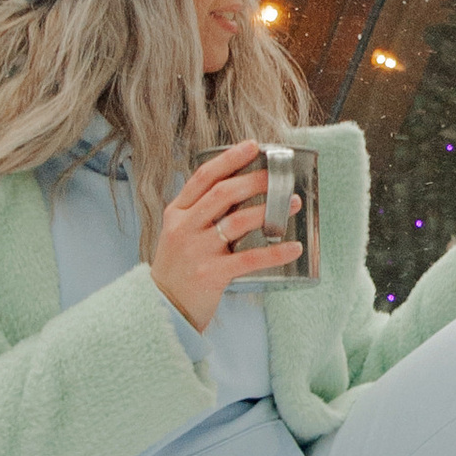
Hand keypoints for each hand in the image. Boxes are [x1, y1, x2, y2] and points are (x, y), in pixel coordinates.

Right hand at [151, 142, 300, 331]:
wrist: (162, 309)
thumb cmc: (178, 268)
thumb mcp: (181, 233)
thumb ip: (204, 212)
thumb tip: (244, 189)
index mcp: (177, 213)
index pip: (203, 177)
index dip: (229, 159)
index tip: (253, 146)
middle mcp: (184, 228)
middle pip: (223, 194)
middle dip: (255, 180)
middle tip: (279, 176)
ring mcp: (197, 251)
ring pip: (238, 222)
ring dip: (270, 210)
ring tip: (293, 203)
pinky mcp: (211, 275)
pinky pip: (249, 259)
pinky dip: (275, 252)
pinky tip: (294, 247)